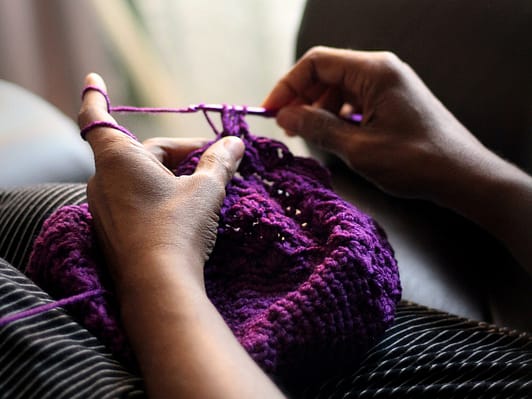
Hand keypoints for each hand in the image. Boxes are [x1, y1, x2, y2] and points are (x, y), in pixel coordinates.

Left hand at [78, 73, 243, 291]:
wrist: (159, 285)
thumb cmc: (178, 228)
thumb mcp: (205, 190)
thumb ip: (220, 162)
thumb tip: (235, 142)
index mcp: (119, 159)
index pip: (99, 118)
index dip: (96, 96)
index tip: (93, 78)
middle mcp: (104, 181)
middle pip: (142, 153)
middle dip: (178, 153)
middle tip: (213, 161)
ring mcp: (105, 209)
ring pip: (140, 178)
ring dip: (170, 176)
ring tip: (204, 187)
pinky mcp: (113, 231)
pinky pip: (135, 201)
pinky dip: (158, 196)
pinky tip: (185, 210)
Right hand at [263, 46, 491, 200]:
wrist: (462, 176)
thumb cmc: (416, 161)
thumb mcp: (358, 148)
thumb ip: (317, 128)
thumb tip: (285, 116)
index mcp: (374, 71)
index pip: (316, 63)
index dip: (288, 85)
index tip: (270, 111)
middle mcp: (381, 70)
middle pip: (327, 73)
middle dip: (302, 98)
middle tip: (287, 128)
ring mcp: (389, 84)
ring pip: (339, 88)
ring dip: (319, 109)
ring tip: (308, 136)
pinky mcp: (393, 100)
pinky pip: (355, 100)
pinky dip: (338, 116)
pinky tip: (334, 136)